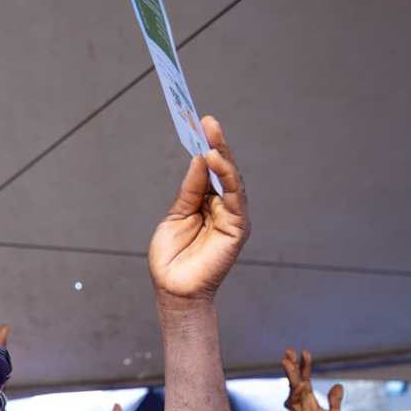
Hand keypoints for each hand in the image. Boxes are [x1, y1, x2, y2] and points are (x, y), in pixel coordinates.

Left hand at [148, 117, 248, 301]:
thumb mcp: (176, 215)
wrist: (174, 290)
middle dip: (216, 143)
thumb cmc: (172, 258)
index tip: (197, 123)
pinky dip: (227, 177)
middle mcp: (223, 207)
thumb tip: (199, 158)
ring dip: (223, 155)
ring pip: (232, 179)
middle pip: (223, 170)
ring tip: (211, 135)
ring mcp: (232, 216)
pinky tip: (215, 160)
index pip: (209, 170)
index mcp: (207, 203)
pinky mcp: (238, 227)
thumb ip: (190, 189)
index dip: (205, 147)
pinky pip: (235, 197)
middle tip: (207, 120)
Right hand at [282, 347, 348, 410]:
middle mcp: (303, 407)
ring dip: (290, 376)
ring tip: (287, 361)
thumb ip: (334, 400)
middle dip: (291, 367)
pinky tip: (301, 383)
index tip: (304, 352)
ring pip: (292, 391)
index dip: (304, 367)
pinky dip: (298, 394)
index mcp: (309, 403)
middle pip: (295, 383)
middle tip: (288, 350)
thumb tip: (337, 385)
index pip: (305, 381)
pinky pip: (297, 406)